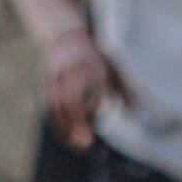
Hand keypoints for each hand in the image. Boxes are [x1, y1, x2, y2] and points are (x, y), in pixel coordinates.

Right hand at [39, 29, 130, 149]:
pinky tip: (69, 141)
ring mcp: (57, 79)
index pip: (92, 79)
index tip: (101, 111)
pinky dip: (60, 126)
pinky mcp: (47, 86)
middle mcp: (72, 71)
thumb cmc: (93, 56)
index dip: (95, 94)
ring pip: (59, 106)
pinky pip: (52, 109)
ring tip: (80, 146)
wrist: (63, 36)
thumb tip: (135, 110)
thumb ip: (122, 86)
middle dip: (77, 119)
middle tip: (86, 140)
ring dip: (69, 127)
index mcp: (90, 63)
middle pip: (71, 96)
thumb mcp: (110, 64)